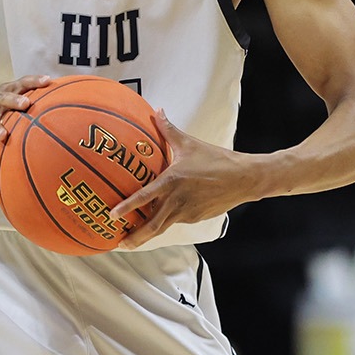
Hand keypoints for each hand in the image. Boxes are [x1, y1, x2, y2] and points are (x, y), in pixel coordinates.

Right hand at [0, 75, 53, 177]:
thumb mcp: (7, 94)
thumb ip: (29, 94)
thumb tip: (58, 97)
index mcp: (6, 92)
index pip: (21, 83)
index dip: (34, 81)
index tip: (47, 81)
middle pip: (5, 99)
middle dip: (15, 101)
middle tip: (25, 103)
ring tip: (3, 136)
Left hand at [111, 113, 259, 248]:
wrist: (243, 178)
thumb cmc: (216, 159)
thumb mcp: (189, 143)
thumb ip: (168, 129)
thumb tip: (157, 111)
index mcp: (171, 182)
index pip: (144, 197)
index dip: (126, 207)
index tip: (111, 216)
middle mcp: (177, 201)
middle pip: (151, 226)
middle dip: (134, 238)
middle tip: (118, 243)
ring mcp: (187, 213)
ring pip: (162, 227)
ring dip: (146, 235)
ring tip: (132, 239)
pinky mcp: (196, 218)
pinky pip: (176, 221)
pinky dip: (166, 221)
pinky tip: (159, 219)